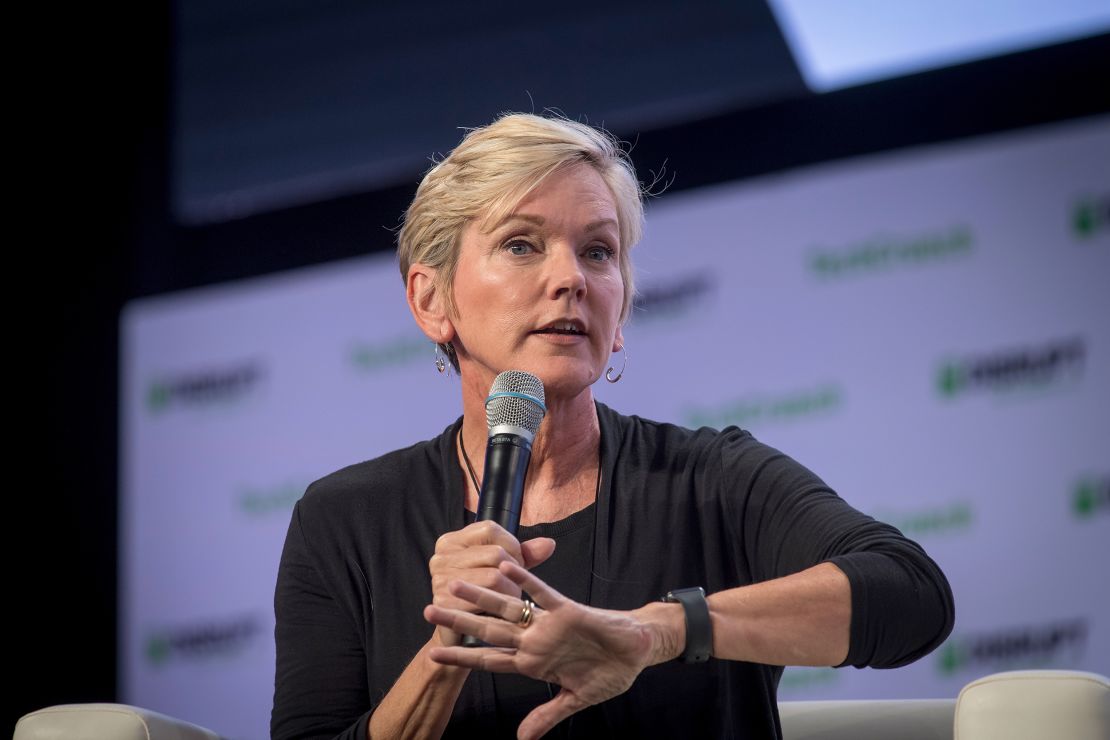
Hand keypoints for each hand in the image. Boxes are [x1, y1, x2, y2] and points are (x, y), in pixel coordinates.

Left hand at [423, 561, 662, 739]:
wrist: (636, 652)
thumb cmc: (607, 674)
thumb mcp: (575, 700)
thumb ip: (547, 716)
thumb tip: (522, 739)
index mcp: (533, 663)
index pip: (489, 660)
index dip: (462, 657)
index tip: (433, 654)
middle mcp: (534, 640)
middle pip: (489, 631)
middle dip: (459, 622)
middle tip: (429, 611)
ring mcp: (548, 624)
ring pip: (508, 607)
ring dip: (482, 596)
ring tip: (455, 583)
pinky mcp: (567, 610)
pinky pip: (543, 593)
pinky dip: (526, 581)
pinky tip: (506, 566)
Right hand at [429, 520, 555, 645]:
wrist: (460, 634)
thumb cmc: (482, 596)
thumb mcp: (501, 569)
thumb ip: (523, 554)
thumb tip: (549, 544)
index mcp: (452, 542)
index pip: (490, 529)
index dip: (512, 545)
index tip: (516, 562)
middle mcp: (441, 557)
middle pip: (495, 553)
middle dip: (513, 572)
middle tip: (512, 586)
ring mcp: (440, 579)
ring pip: (494, 577)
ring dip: (510, 591)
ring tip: (508, 599)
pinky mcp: (444, 603)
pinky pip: (486, 599)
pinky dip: (500, 606)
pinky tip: (499, 611)